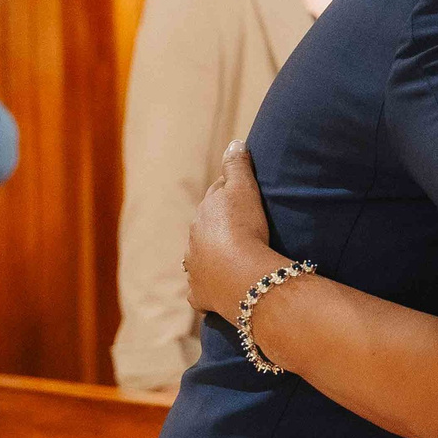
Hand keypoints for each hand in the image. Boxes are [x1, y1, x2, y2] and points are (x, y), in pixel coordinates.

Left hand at [185, 143, 284, 321]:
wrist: (241, 276)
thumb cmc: (244, 229)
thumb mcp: (243, 190)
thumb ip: (237, 166)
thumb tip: (234, 142)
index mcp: (204, 215)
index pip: (216, 197)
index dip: (229, 195)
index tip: (243, 195)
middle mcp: (193, 242)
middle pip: (206, 230)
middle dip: (218, 228)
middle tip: (241, 230)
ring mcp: (195, 270)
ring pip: (199, 260)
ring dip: (211, 259)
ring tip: (229, 261)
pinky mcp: (201, 295)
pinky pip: (201, 293)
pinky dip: (208, 290)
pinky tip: (218, 292)